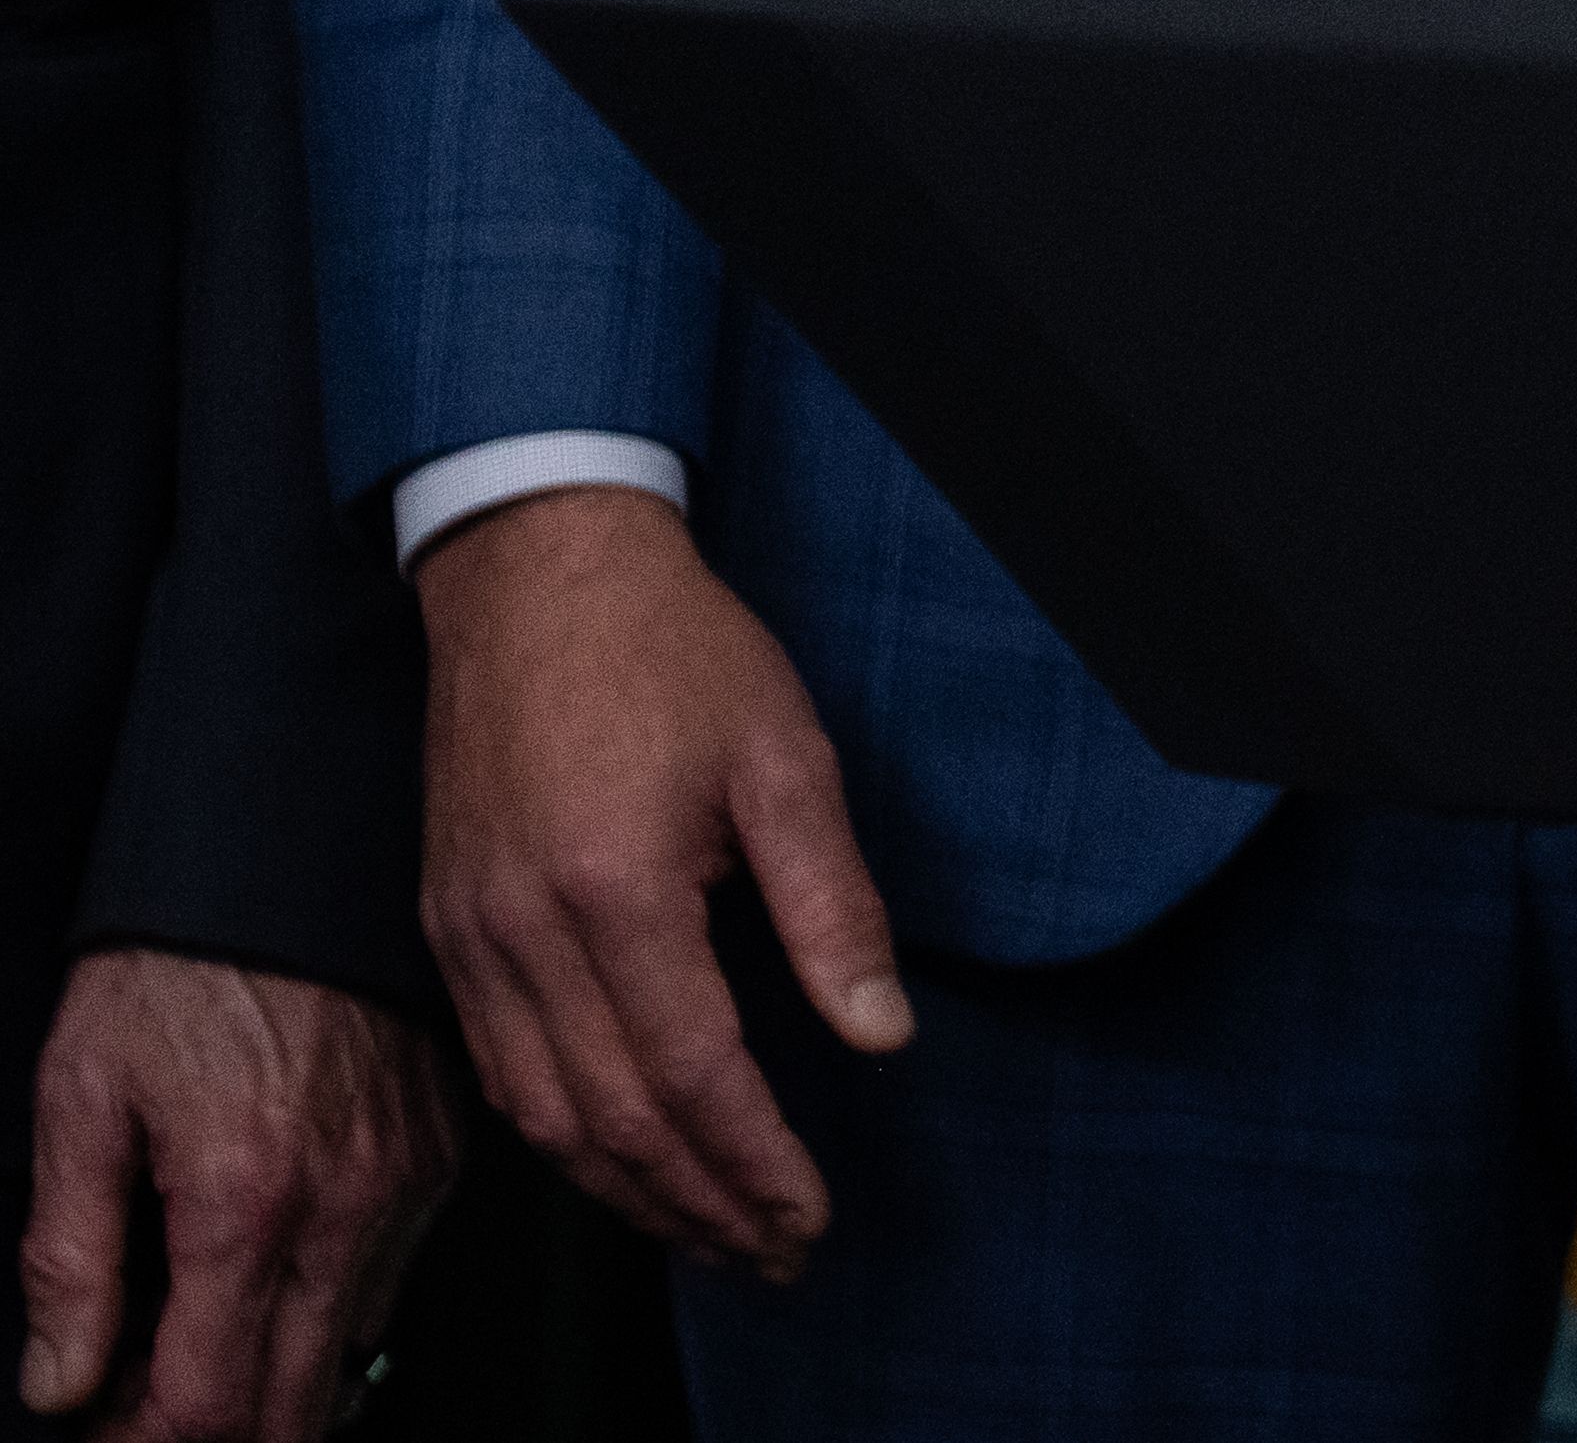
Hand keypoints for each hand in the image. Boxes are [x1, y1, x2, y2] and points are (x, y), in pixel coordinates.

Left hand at [18, 952, 447, 1442]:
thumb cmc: (180, 963)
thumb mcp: (79, 1103)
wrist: (291, 856)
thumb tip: (61, 1382)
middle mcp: (345, 1205)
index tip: (101, 1439)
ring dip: (271, 1383)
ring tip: (193, 1351)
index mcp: (245, 1203)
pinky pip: (390, 1282)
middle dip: (214, 1436)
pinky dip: (325, 1316)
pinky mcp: (439, 1155)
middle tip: (145, 1418)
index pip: (207, 1403)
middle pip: (292, 1406)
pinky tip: (265, 1286)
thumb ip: (68, 1260)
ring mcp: (406, 1182)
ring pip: (348, 1353)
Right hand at [414, 486, 906, 1275]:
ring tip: (707, 1231)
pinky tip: (620, 1157)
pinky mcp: (447, 928)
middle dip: (698, 1204)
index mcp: (617, 892)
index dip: (754, 1163)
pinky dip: (562, 1134)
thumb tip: (877, 1034)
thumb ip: (832, 909)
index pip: (694, 1076)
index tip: (805, 1216)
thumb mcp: (788, 761)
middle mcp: (525, 933)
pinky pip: (499, 1070)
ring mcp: (472, 936)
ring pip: (543, 1114)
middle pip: (612, 1120)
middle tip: (769, 1250)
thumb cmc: (674, 653)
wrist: (537, 577)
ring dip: (628, 1191)